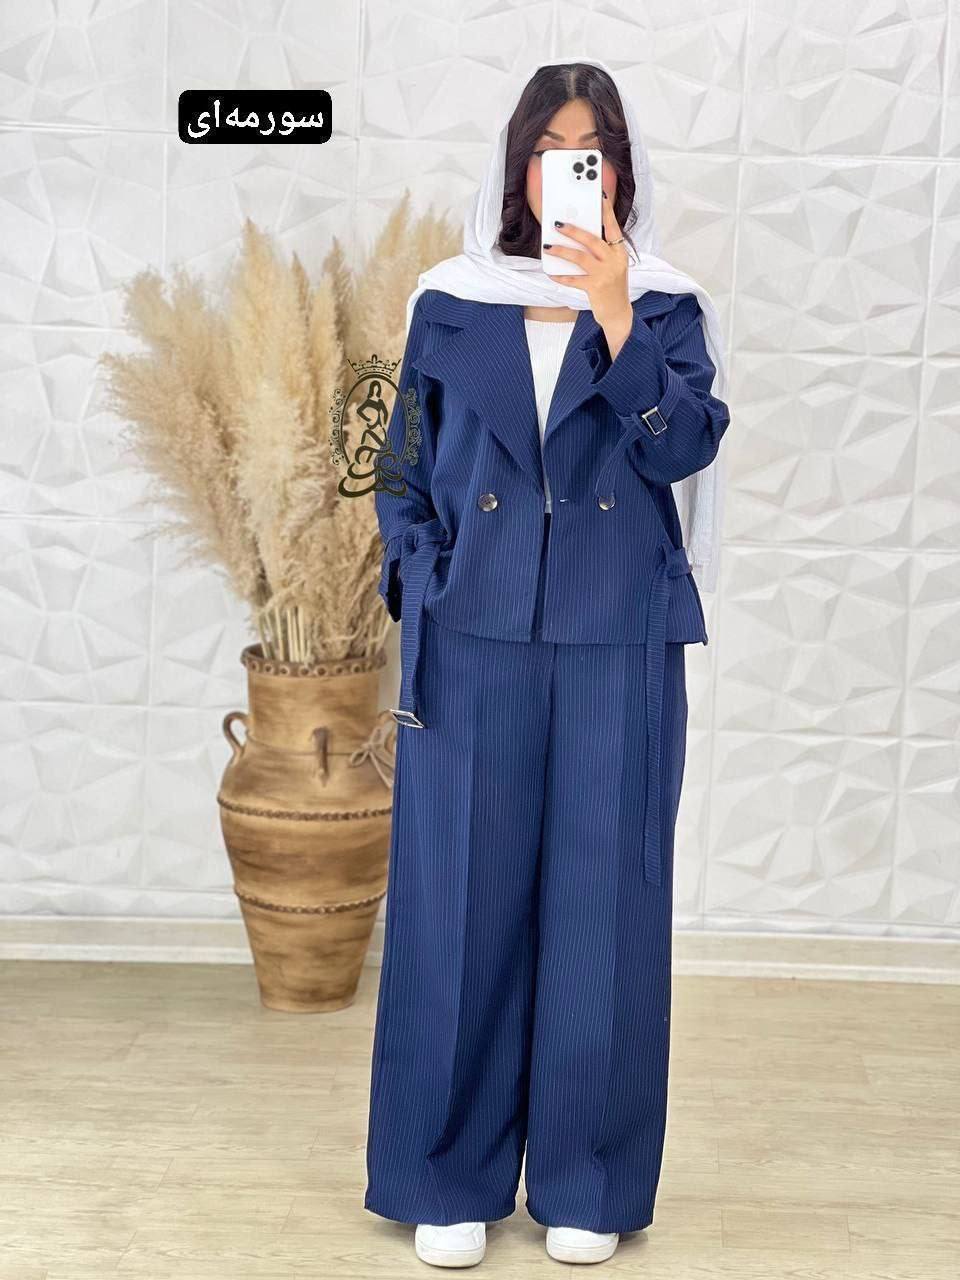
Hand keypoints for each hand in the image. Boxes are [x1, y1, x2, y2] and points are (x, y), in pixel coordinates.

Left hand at [542, 191, 633, 352]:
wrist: (618, 313)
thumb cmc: (611, 286)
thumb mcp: (612, 266)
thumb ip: (601, 252)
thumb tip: (578, 237)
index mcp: (620, 252)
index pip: (613, 227)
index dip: (606, 211)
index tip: (599, 195)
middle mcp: (615, 261)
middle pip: (592, 240)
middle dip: (574, 230)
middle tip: (558, 224)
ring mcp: (606, 274)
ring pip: (581, 257)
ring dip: (562, 251)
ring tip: (548, 247)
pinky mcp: (596, 288)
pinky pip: (574, 279)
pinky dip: (562, 276)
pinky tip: (552, 273)